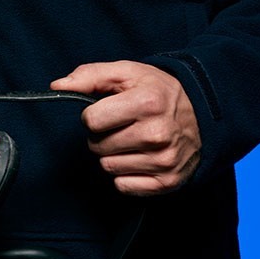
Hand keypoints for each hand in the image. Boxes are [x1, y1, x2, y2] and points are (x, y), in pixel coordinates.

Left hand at [50, 61, 200, 194]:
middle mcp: (157, 133)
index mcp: (146, 102)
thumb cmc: (158, 91)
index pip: (91, 121)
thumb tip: (57, 86)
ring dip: (113, 154)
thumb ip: (89, 76)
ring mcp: (164, 161)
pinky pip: (123, 185)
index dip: (93, 115)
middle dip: (102, 135)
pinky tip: (138, 157)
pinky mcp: (168, 182)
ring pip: (108, 167)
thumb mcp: (127, 72)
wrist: (203, 113)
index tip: (107, 111)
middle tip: (121, 125)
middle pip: (98, 146)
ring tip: (131, 140)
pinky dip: (125, 174)